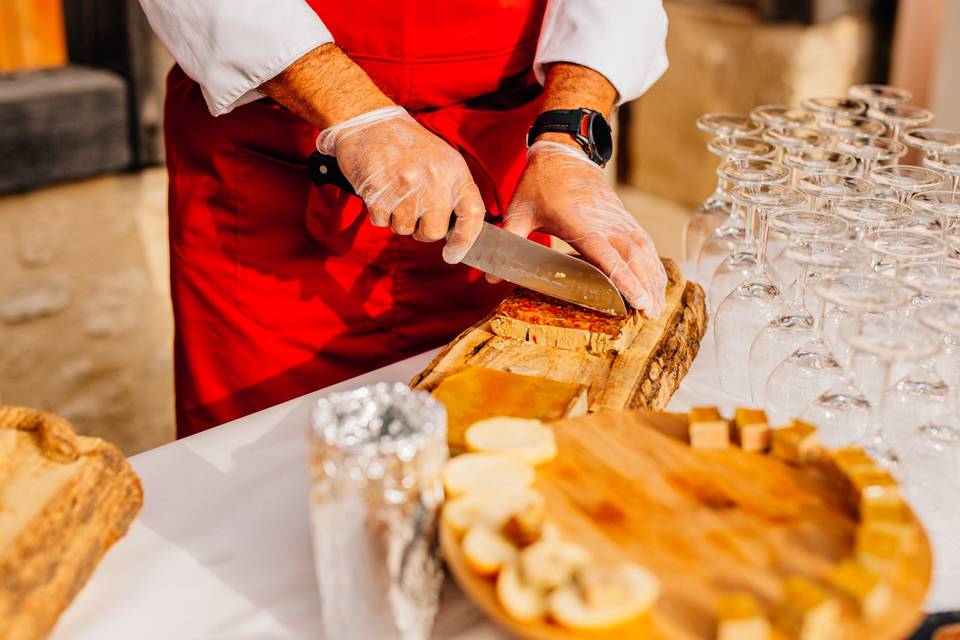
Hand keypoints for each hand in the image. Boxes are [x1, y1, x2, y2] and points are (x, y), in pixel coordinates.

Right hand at [315, 107, 484, 263]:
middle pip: (434, 232)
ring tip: (395, 193)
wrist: (369, 124)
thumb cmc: (408, 146)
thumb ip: (453, 193)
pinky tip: (380, 192)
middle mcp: (434, 179)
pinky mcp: (379, 192)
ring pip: (405, 230)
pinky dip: (379, 213)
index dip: (465, 241)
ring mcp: (406, 186)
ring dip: (398, 219)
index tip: (453, 254)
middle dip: (421, 229)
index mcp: (454, 171)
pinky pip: (382, 222)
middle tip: (413, 210)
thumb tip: (459, 233)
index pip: (472, 215)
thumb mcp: (442, 160)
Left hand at [500, 141, 666, 316]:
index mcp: (581, 223)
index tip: (638, 299)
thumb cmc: (540, 182)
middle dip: (645, 287)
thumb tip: (490, 275)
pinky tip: (657, 283)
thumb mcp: (519, 209)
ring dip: (653, 279)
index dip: (623, 279)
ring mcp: (619, 220)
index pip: (607, 256)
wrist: (564, 151)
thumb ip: (509, 239)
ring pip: (644, 252)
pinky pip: (645, 243)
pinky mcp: (625, 219)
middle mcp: (606, 222)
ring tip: (656, 308)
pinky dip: (654, 264)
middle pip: (633, 258)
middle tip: (650, 316)